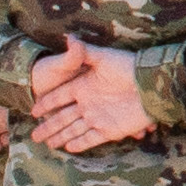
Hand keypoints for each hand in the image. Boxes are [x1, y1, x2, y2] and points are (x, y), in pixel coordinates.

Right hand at [29, 38, 148, 153]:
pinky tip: (68, 148)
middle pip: (63, 117)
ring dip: (60, 137)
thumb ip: (84, 51)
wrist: (151, 84)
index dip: (47, 104)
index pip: (60, 97)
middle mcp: (88, 103)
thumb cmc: (128, 67)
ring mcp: (99, 117)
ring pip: (74, 129)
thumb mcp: (104, 58)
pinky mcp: (110, 129)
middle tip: (34, 136)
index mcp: (84, 86)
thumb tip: (68, 36)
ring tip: (47, 144)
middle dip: (49, 126)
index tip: (34, 111)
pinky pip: (91, 139)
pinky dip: (80, 144)